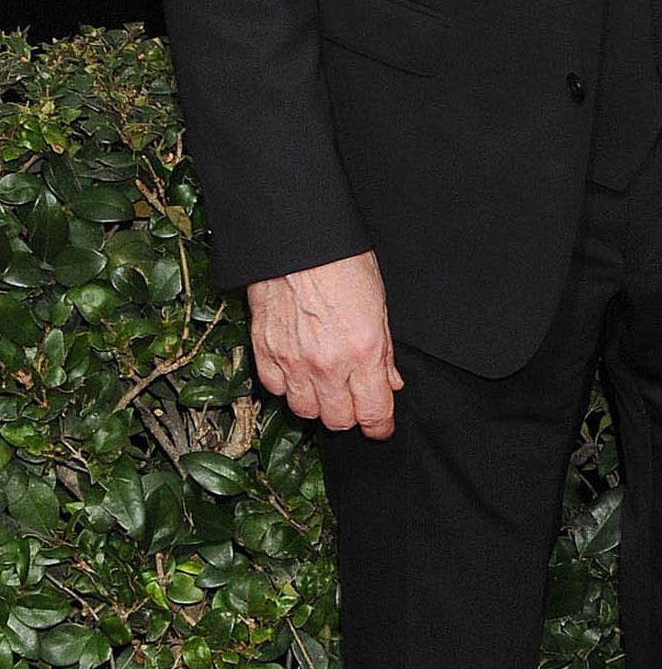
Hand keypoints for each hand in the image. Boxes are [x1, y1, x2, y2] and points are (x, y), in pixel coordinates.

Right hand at [248, 250, 402, 436]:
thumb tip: (390, 381)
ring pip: (305, 411)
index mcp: (363, 352)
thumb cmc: (340, 264)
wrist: (295, 241)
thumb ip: (384, 352)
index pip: (373, 412)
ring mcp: (292, 361)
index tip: (381, 427)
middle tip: (354, 399)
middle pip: (338, 420)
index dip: (380, 426)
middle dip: (351, 415)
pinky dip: (287, 387)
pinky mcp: (265, 352)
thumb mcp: (378, 305)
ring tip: (325, 386)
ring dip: (318, 404)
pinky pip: (275, 390)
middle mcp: (327, 364)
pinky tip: (298, 371)